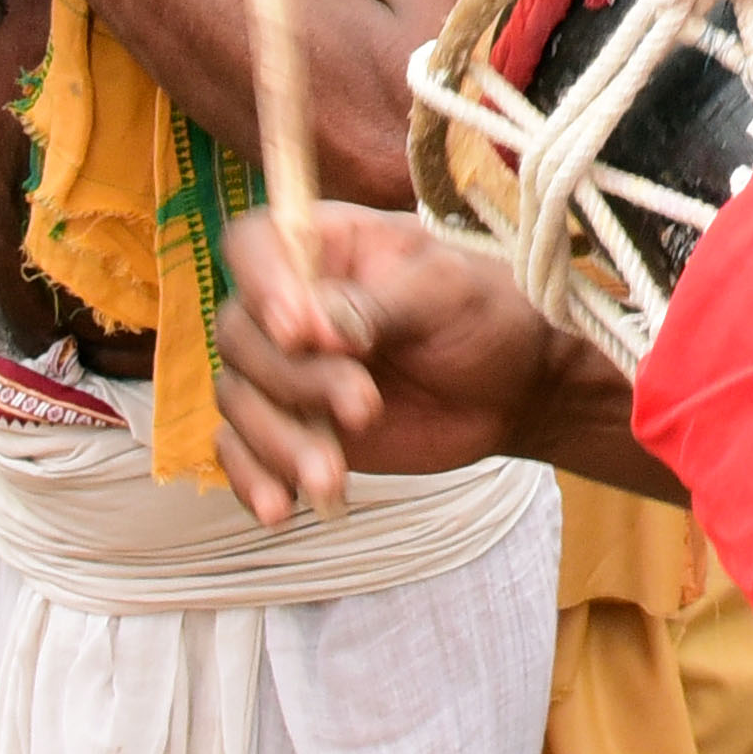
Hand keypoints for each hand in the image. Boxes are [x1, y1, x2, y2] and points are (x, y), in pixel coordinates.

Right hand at [204, 205, 582, 522]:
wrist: (514, 388)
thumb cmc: (486, 315)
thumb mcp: (447, 293)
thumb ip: (378, 306)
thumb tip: (313, 330)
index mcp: (328, 244)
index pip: (256, 244)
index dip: (261, 284)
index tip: (297, 333)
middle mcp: (291, 303)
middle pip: (241, 334)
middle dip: (296, 381)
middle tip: (366, 409)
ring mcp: (286, 367)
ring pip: (238, 398)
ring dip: (278, 442)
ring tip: (329, 479)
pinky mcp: (292, 424)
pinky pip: (240, 449)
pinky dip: (251, 477)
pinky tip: (280, 509)